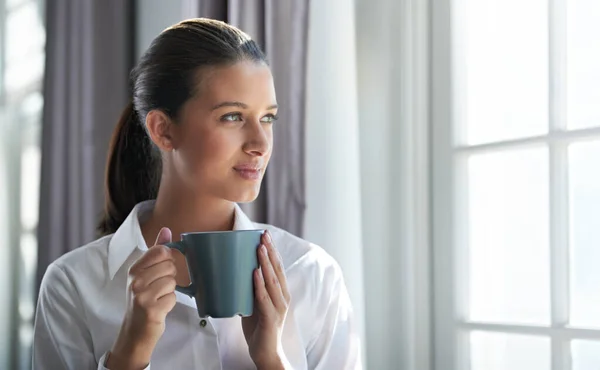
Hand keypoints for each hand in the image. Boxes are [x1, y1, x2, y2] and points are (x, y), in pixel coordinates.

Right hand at [107, 228, 176, 369]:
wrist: (134, 331)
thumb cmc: (143, 299)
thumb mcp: (145, 273)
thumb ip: (156, 251)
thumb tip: (166, 230)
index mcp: (134, 269)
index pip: (161, 251)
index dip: (167, 260)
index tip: (160, 270)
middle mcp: (135, 281)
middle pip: (170, 266)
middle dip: (170, 277)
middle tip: (158, 288)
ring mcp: (142, 296)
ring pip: (172, 282)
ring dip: (170, 292)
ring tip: (158, 298)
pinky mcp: (151, 310)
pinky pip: (173, 298)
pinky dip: (170, 304)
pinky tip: (159, 308)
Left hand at [242, 231, 290, 368]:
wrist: (266, 353)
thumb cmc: (259, 328)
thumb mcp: (254, 303)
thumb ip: (250, 289)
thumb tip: (234, 272)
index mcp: (280, 293)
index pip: (278, 267)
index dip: (273, 251)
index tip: (266, 235)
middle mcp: (283, 297)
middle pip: (277, 270)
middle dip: (270, 251)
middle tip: (264, 235)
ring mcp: (278, 308)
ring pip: (272, 281)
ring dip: (265, 263)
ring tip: (259, 248)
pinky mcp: (271, 318)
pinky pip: (264, 298)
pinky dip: (259, 285)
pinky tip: (255, 274)